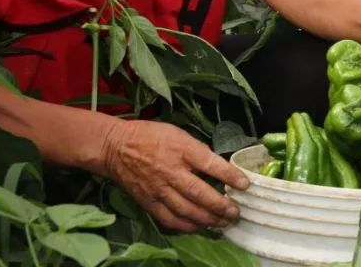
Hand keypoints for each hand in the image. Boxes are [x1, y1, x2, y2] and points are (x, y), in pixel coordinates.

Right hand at [101, 119, 248, 232]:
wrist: (115, 147)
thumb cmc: (151, 136)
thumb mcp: (179, 134)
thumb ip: (198, 150)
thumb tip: (218, 167)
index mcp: (181, 149)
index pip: (210, 164)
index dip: (229, 175)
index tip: (245, 185)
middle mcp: (170, 171)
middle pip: (199, 193)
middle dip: (221, 206)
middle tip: (236, 212)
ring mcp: (158, 189)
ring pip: (186, 210)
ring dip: (207, 219)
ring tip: (223, 223)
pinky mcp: (148, 202)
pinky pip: (169, 219)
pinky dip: (186, 226)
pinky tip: (199, 227)